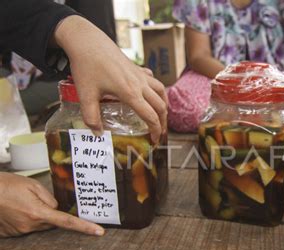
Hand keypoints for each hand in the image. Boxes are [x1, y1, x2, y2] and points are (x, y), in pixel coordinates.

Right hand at [0, 173, 104, 237]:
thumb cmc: (5, 185)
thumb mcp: (32, 185)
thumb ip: (50, 198)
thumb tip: (57, 208)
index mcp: (38, 213)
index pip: (68, 222)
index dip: (85, 227)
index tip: (99, 232)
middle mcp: (30, 225)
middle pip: (51, 222)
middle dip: (49, 212)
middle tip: (34, 199)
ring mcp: (20, 231)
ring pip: (38, 224)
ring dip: (35, 214)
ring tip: (20, 201)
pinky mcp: (11, 234)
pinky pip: (26, 226)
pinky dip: (24, 217)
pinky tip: (13, 208)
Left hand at [54, 16, 167, 143]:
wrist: (88, 41)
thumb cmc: (87, 66)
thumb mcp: (85, 94)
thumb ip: (91, 117)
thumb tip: (97, 133)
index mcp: (130, 93)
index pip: (150, 116)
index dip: (155, 131)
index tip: (154, 141)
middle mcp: (140, 84)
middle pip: (161, 106)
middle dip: (163, 122)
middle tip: (159, 133)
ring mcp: (140, 75)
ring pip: (161, 92)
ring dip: (163, 106)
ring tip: (161, 115)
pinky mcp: (137, 68)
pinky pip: (153, 81)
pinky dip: (156, 90)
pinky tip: (151, 93)